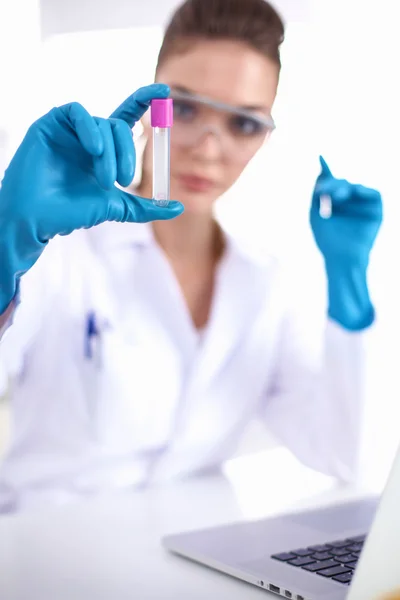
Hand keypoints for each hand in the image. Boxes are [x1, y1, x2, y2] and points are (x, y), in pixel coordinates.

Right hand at [0, 84, 183, 312]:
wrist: (39, 218)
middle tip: (122, 180)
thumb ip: (147, 207)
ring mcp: (70, 129)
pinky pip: (77, 112)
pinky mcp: (51, 123)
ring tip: (103, 178)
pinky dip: (90, 128)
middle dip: (127, 153)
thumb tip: (178, 207)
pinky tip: (93, 149)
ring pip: (103, 123)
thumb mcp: (118, 207)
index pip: (128, 117)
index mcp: (104, 149)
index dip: (145, 100)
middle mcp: (89, 136)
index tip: (165, 90)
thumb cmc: (72, 212)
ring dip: (109, 152)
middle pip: (119, 126)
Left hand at [310, 156, 381, 329]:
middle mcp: (350, 202)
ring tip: (334, 196)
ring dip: (344, 188)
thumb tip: (322, 171)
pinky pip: (373, 193)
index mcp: (334, 203)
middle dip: (332, 184)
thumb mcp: (315, 214)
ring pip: (355, 187)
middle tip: (323, 191)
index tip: (319, 156)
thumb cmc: (326, 240)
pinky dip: (364, 191)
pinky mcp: (376, 211)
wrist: (340, 258)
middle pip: (341, 183)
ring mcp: (363, 206)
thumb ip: (317, 192)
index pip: (331, 182)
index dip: (326, 169)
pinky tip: (354, 192)